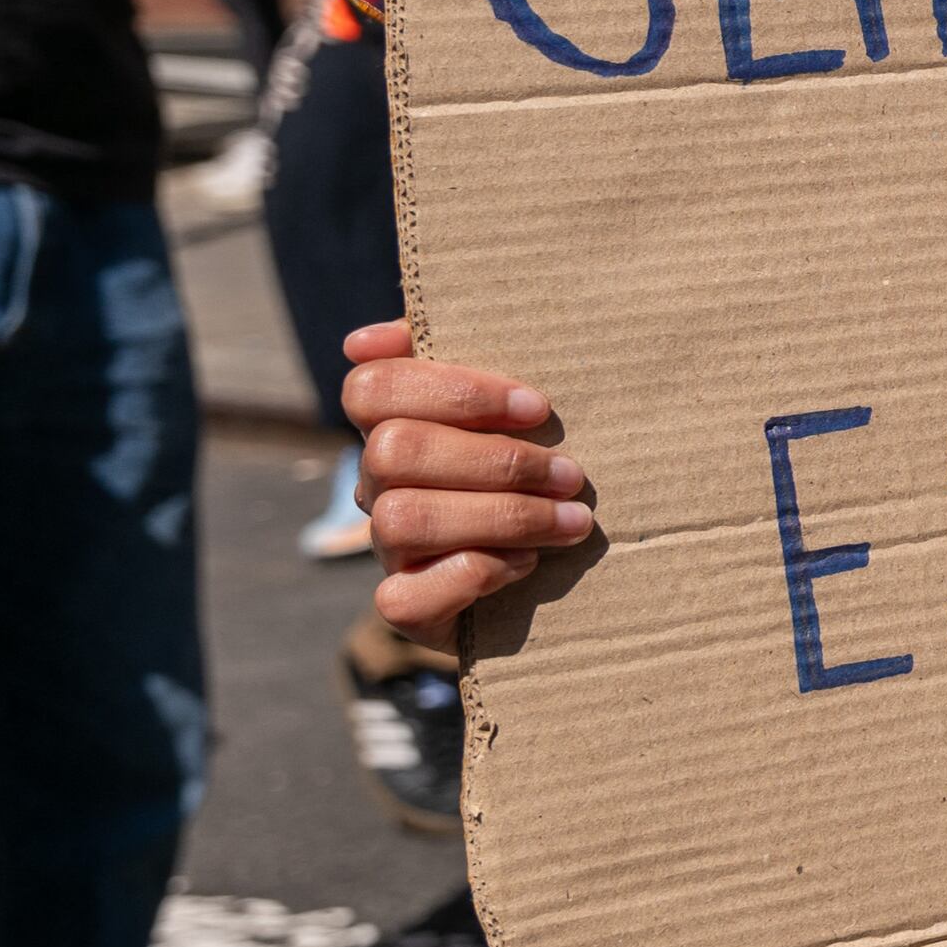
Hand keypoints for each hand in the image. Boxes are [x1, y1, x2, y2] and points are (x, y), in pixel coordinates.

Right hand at [342, 320, 594, 648]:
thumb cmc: (543, 470)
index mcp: (396, 425)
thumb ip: (471, 350)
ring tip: (572, 520)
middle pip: (393, 451)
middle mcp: (379, 485)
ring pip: (402, 519)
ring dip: (502, 516)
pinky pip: (404, 599)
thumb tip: (374, 338)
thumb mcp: (520, 410)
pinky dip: (473, 575)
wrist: (566, 575)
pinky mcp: (411, 609)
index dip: (455, 393)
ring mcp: (389, 548)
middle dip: (497, 460)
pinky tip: (526, 564)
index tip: (538, 407)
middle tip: (572, 474)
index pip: (373, 387)